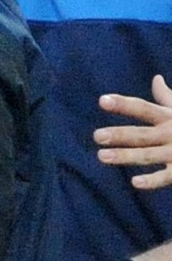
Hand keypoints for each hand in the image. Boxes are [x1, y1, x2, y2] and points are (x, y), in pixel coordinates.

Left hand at [95, 74, 171, 189]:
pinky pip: (167, 176)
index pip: (143, 108)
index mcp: (170, 118)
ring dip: (126, 156)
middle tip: (96, 136)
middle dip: (119, 135)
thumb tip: (156, 78)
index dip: (123, 105)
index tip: (102, 101)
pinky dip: (153, 180)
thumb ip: (167, 98)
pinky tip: (135, 182)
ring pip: (148, 155)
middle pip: (142, 134)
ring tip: (102, 156)